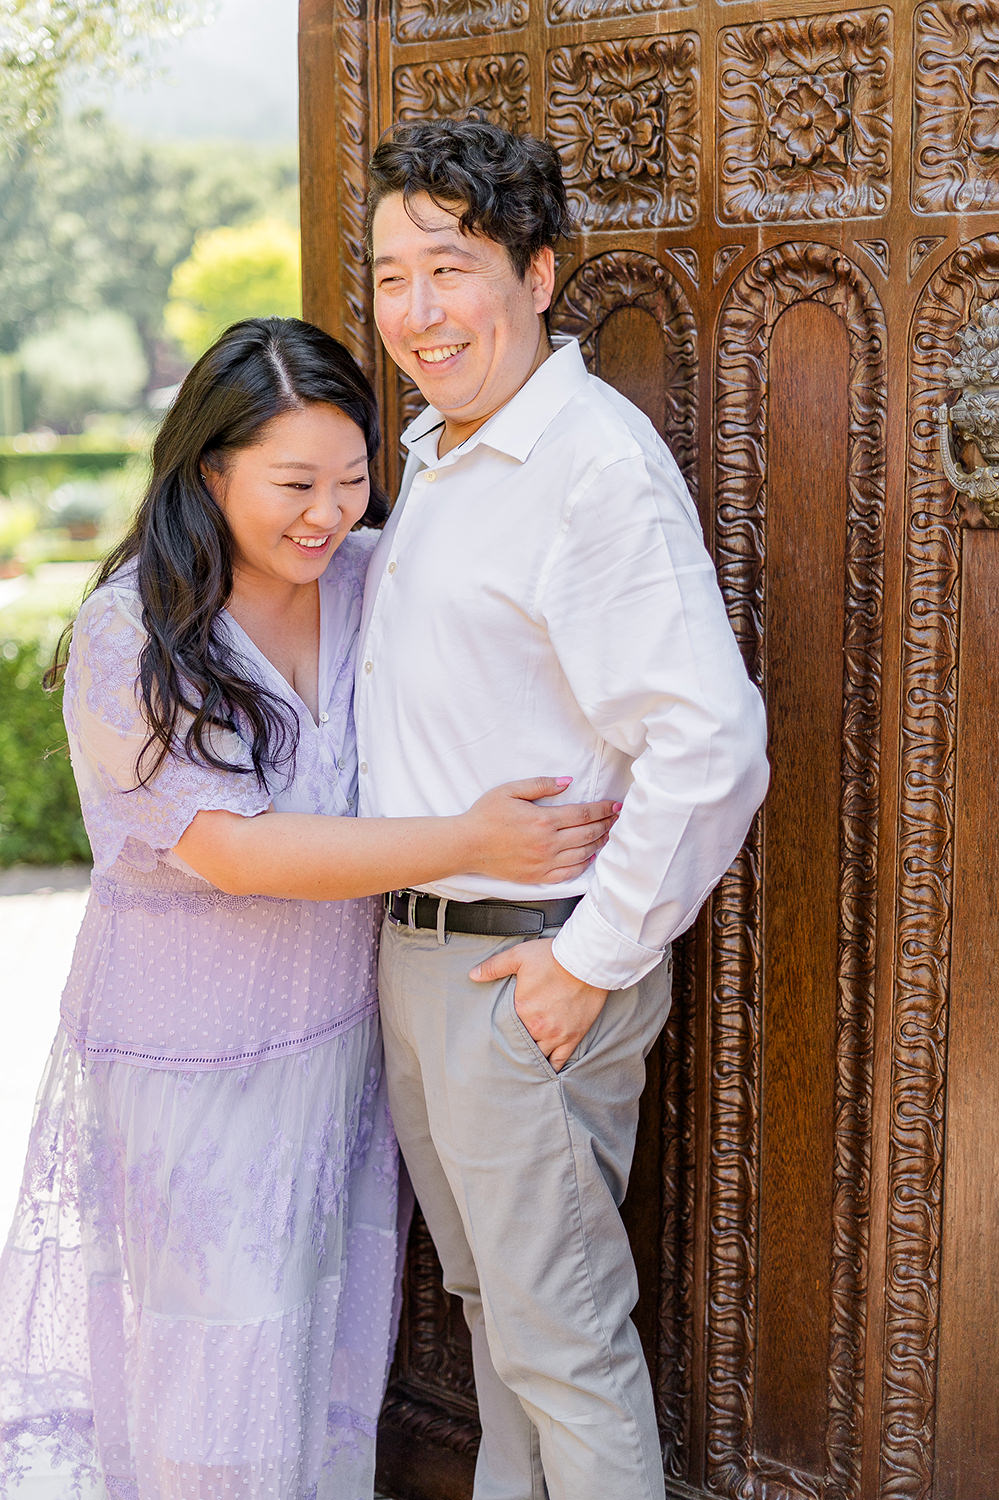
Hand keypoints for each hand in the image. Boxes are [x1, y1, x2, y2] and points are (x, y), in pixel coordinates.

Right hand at [462, 777, 619, 884]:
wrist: (467, 845)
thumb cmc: (486, 815)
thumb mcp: (510, 790)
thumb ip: (541, 784)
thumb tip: (568, 782)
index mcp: (543, 820)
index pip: (583, 814)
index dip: (603, 810)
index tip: (615, 806)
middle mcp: (547, 843)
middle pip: (588, 834)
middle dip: (607, 825)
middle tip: (618, 819)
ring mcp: (544, 862)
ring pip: (582, 854)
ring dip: (599, 844)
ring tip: (609, 836)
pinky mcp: (538, 876)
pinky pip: (569, 873)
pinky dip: (583, 864)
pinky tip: (589, 857)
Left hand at [470, 938, 608, 1071]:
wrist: (587, 961)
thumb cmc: (552, 957)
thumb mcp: (519, 956)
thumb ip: (494, 967)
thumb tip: (472, 975)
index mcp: (521, 1009)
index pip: (505, 1027)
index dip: (502, 1030)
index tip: (498, 1032)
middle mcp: (537, 1026)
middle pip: (521, 1044)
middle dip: (515, 1046)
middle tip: (509, 1050)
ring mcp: (556, 1034)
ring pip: (538, 1055)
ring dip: (531, 1057)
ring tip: (524, 1061)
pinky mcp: (573, 1037)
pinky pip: (560, 1060)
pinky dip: (552, 1067)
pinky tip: (545, 1070)